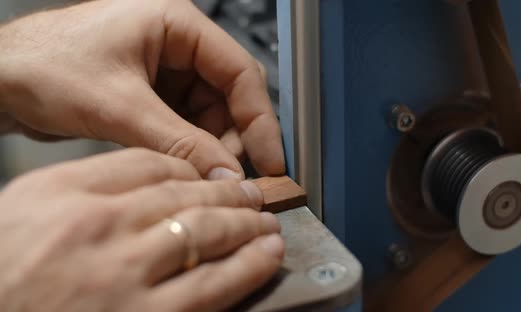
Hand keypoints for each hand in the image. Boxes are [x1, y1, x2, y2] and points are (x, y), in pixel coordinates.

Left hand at [0, 0, 284, 178]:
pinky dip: (191, 147)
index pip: (240, 71)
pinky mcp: (151, 92)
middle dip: (234, 137)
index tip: (271, 159)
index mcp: (176, 22)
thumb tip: (226, 175)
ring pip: (210, 112)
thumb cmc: (41, 66)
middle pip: (229, 94)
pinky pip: (187, 122)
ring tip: (206, 177)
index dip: (260, 119)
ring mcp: (164, 68)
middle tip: (235, 177)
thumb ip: (180, 142)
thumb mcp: (120, 106)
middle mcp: (176, 42)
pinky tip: (187, 168)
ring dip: (212, 146)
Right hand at [0, 148, 283, 311]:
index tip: (206, 177)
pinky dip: (249, 265)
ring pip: (206, 230)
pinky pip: (213, 284)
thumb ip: (80, 193)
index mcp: (60, 192)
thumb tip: (145, 184)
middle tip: (251, 195)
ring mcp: (123, 273)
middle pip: (184, 193)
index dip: (189, 168)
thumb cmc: (1, 279)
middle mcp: (96, 226)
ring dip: (246, 224)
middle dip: (227, 193)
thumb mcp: (22, 215)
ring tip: (265, 222)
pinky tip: (267, 255)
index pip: (146, 164)